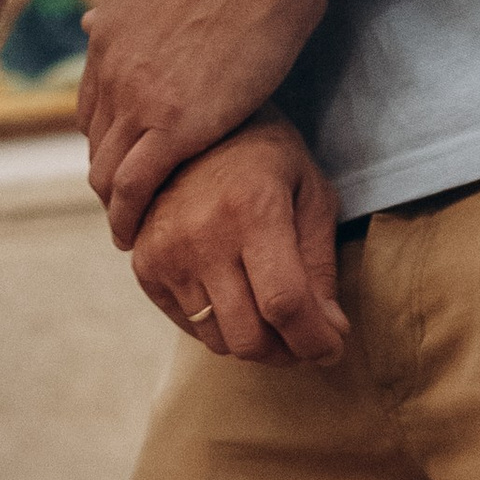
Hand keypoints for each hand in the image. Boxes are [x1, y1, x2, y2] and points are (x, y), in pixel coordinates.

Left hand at [78, 0, 329, 248]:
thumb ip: (122, 7)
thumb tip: (91, 17)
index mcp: (107, 35)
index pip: (92, 110)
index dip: (108, 144)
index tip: (127, 167)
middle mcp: (111, 68)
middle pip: (96, 146)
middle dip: (110, 180)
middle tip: (131, 209)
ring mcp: (138, 98)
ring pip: (106, 173)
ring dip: (115, 208)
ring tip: (133, 232)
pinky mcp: (173, 126)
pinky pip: (133, 188)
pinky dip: (129, 218)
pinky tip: (137, 237)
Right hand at [128, 117, 346, 366]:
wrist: (192, 127)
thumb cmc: (266, 159)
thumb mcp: (311, 194)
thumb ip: (321, 265)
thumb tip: (331, 332)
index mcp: (253, 210)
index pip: (285, 304)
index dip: (314, 340)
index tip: (333, 349)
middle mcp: (204, 237)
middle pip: (250, 337)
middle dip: (287, 352)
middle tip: (305, 338)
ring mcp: (168, 255)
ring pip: (220, 341)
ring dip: (256, 342)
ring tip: (274, 317)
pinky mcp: (146, 267)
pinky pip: (192, 328)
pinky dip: (221, 326)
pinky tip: (237, 296)